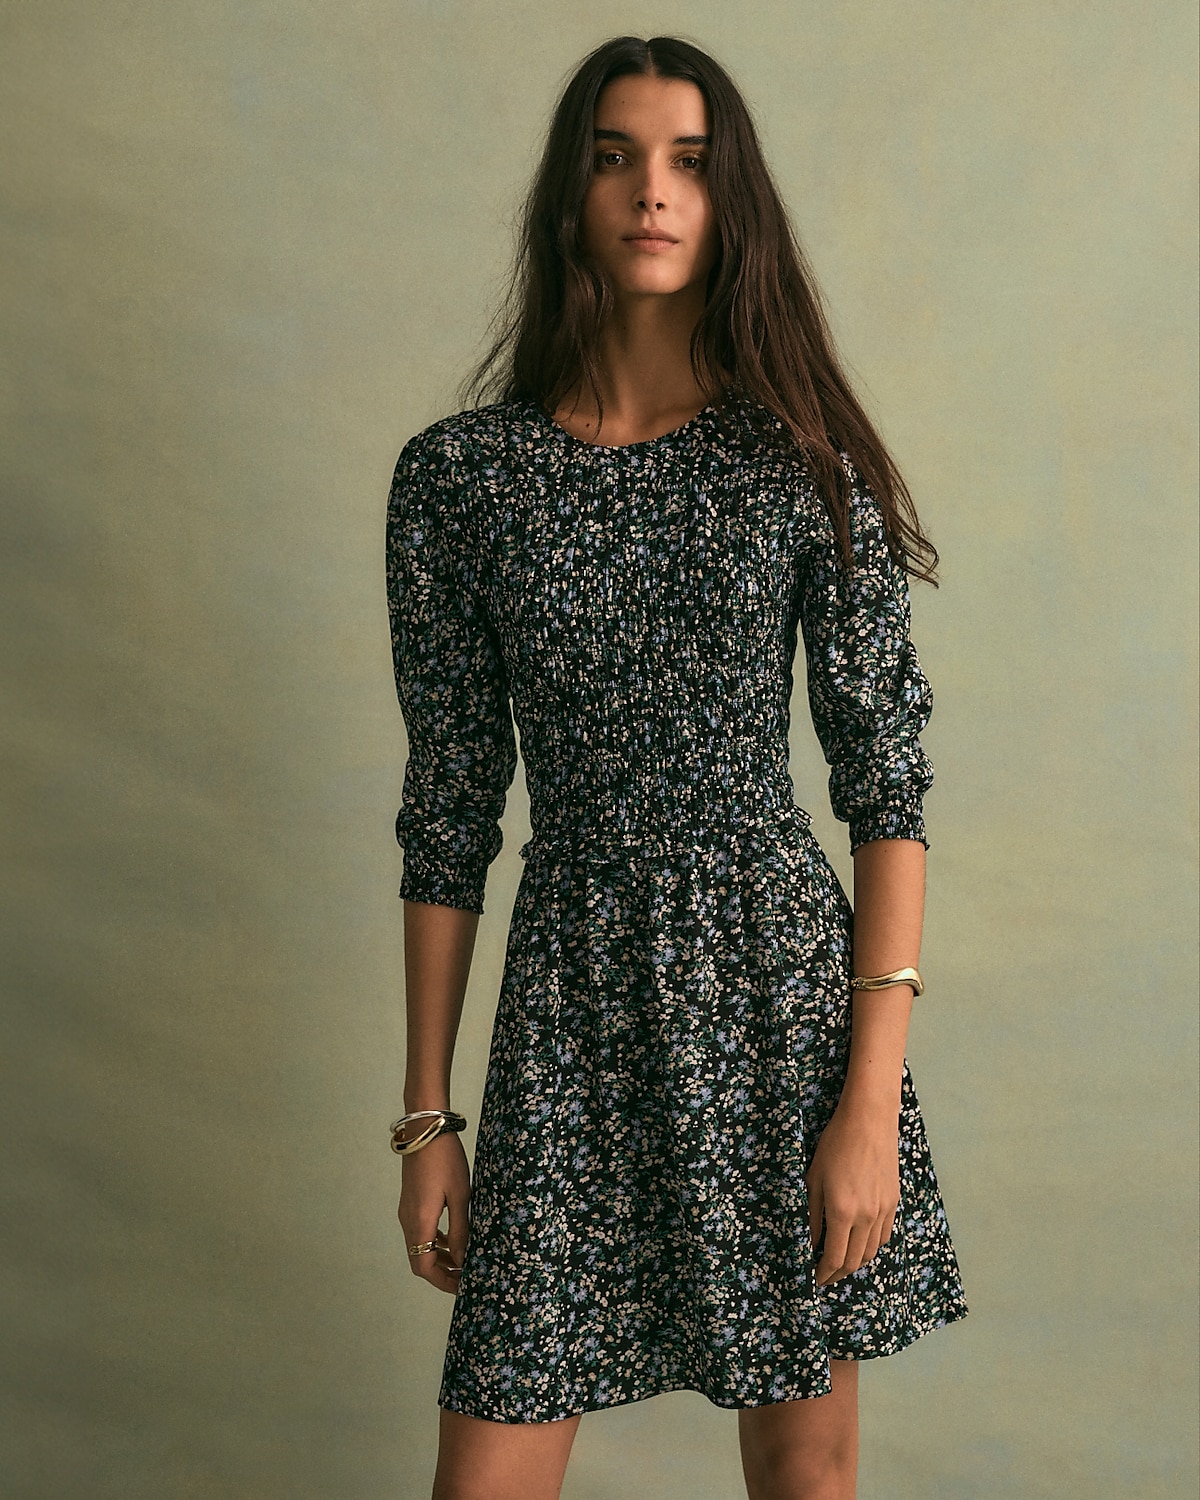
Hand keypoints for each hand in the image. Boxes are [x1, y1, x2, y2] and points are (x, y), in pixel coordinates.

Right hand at [398, 1131, 469, 1294]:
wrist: (424, 1129)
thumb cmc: (445, 1160)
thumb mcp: (461, 1196)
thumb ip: (461, 1230)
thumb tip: (463, 1260)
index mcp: (419, 1223)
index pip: (424, 1267)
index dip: (443, 1282)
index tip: (463, 1287)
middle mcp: (408, 1221)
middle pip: (420, 1259)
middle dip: (443, 1272)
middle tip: (466, 1276)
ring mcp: (407, 1210)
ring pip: (420, 1245)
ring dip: (439, 1256)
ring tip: (463, 1258)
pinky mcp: (411, 1200)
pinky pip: (420, 1230)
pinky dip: (435, 1239)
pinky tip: (452, 1236)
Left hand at [805, 1100, 899, 1286]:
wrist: (869, 1121)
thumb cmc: (835, 1144)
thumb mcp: (814, 1178)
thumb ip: (811, 1214)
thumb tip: (810, 1242)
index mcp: (842, 1212)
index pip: (834, 1258)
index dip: (823, 1274)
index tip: (814, 1279)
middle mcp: (866, 1217)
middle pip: (855, 1261)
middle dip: (838, 1273)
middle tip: (825, 1275)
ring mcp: (883, 1210)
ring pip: (872, 1252)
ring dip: (856, 1262)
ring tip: (840, 1261)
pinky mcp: (894, 1202)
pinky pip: (884, 1235)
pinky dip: (871, 1246)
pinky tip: (860, 1241)